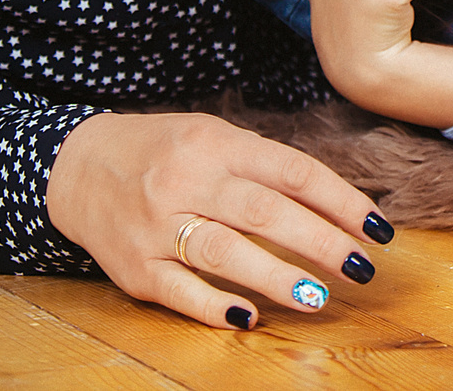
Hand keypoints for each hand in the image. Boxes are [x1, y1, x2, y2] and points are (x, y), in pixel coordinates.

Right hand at [45, 110, 390, 330]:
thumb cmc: (163, 152)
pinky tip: (248, 316)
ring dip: (276, 276)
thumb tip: (335, 204)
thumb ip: (264, 165)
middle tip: (360, 267)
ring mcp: (156, 225)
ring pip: (223, 252)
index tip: (377, 228)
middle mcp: (186, 180)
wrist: (76, 167)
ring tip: (317, 296)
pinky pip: (177, 289)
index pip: (292, 171)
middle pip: (263, 212)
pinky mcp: (132, 266)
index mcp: (216, 143)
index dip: (340, 201)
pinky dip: (212, 305)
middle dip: (320, 242)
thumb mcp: (212, 136)